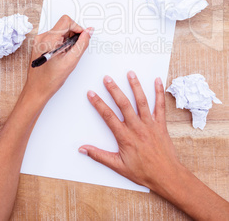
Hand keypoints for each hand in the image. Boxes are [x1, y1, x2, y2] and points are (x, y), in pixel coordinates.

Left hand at [24, 15, 92, 103]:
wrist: (36, 89)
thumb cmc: (50, 79)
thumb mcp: (71, 61)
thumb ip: (82, 44)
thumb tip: (88, 32)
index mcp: (48, 39)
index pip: (66, 21)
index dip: (77, 28)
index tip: (82, 37)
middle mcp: (42, 37)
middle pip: (63, 26)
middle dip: (72, 35)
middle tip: (74, 50)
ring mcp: (39, 41)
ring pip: (59, 32)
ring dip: (67, 40)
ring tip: (66, 55)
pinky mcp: (39, 44)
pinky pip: (54, 38)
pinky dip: (61, 44)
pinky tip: (61, 55)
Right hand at [79, 71, 180, 191]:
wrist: (166, 176)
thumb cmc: (143, 172)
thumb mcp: (118, 166)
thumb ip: (99, 156)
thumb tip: (83, 149)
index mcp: (125, 137)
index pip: (108, 117)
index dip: (98, 104)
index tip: (91, 93)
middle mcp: (137, 127)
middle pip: (124, 104)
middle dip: (114, 90)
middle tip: (107, 78)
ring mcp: (150, 124)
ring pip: (142, 101)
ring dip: (135, 86)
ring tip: (130, 73)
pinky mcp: (161, 124)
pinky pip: (160, 106)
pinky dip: (159, 92)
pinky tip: (157, 81)